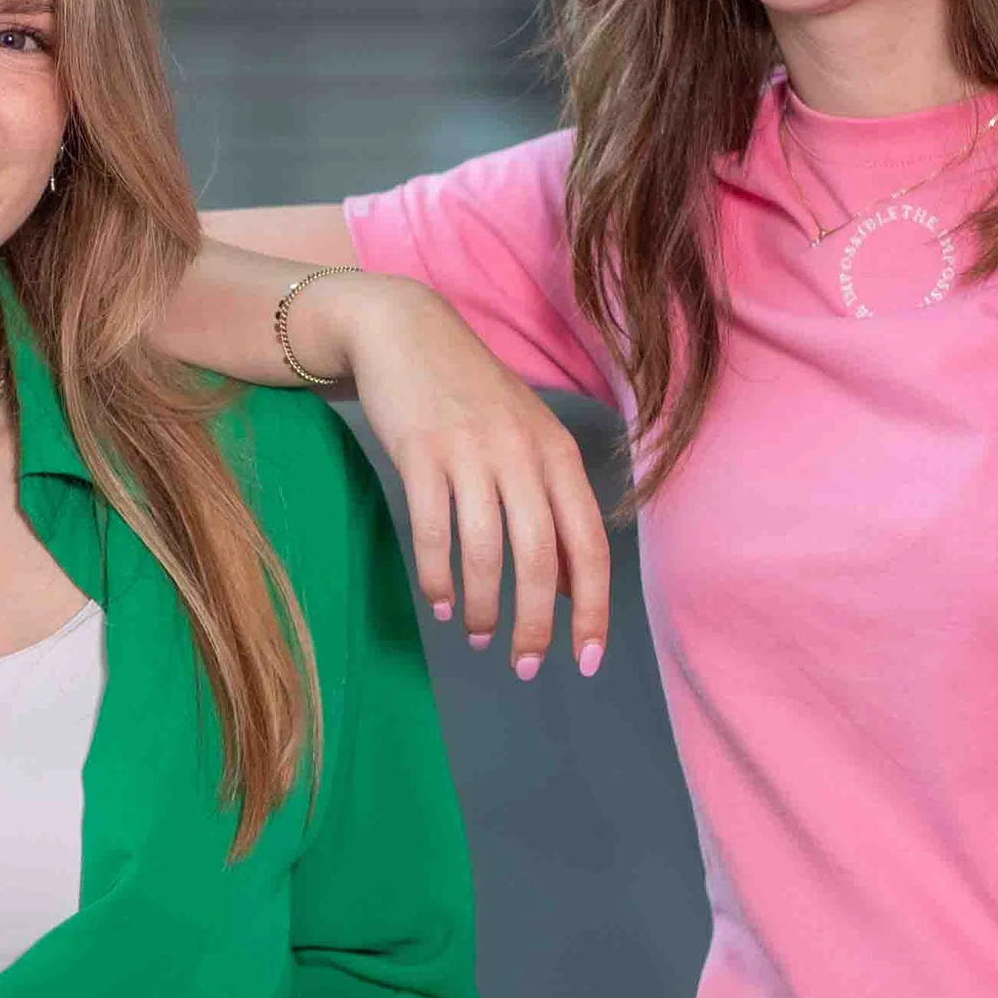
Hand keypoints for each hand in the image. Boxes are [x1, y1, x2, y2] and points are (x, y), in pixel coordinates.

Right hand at [320, 273, 610, 680]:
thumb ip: (551, 504)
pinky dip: (437, 576)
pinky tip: (440, 602)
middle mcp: (522, 453)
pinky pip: (432, 530)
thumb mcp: (526, 438)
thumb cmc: (471, 395)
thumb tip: (569, 586)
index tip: (585, 660)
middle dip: (535, 624)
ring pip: (486, 550)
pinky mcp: (421, 452)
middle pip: (540, 557)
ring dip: (484, 606)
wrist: (406, 331)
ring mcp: (471, 451)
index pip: (589, 545)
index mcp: (558, 454)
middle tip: (524, 666)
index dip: (592, 609)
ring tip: (477, 636)